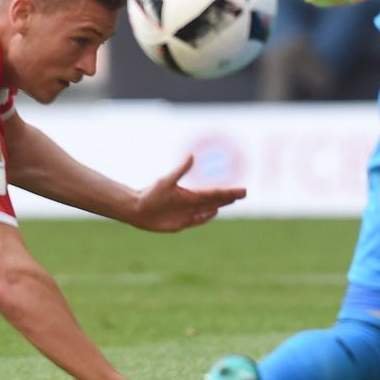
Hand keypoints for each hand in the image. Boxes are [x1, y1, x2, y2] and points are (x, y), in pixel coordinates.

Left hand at [131, 154, 245, 231]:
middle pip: (214, 199)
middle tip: (243, 193)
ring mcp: (187, 213)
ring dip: (220, 204)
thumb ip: (180, 170)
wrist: (136, 208)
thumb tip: (191, 156)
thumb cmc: (150, 194)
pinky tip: (215, 212)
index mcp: (190, 194)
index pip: (214, 193)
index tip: (242, 190)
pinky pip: (198, 220)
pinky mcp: (181, 223)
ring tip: (232, 200)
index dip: (228, 192)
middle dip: (229, 196)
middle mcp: (190, 202)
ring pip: (208, 209)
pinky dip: (207, 217)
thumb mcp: (166, 181)